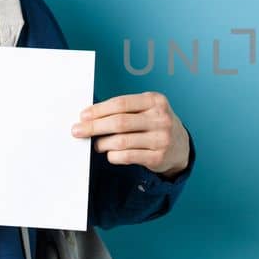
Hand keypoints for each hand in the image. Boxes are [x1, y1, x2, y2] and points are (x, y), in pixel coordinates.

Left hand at [71, 91, 189, 177]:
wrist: (181, 146)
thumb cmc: (155, 124)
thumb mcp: (148, 109)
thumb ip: (124, 110)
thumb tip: (90, 116)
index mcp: (156, 101)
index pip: (121, 103)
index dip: (99, 110)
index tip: (83, 116)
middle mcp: (161, 119)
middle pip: (119, 122)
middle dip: (94, 126)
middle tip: (78, 130)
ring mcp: (161, 139)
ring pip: (121, 141)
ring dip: (102, 143)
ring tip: (97, 144)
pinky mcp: (158, 157)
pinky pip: (127, 156)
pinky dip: (113, 155)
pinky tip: (110, 153)